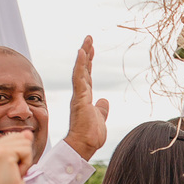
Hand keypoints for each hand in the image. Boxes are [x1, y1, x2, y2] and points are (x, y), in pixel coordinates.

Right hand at [0, 131, 33, 183]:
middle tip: (13, 171)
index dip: (20, 154)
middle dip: (24, 156)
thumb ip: (20, 145)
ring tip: (14, 173)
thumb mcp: (15, 162)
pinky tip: (16, 174)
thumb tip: (28, 132)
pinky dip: (26, 164)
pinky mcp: (3, 154)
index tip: (10, 168)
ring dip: (25, 161)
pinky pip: (27, 151)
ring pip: (25, 144)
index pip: (15, 137)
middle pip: (21, 138)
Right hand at [65, 36, 109, 160]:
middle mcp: (80, 94)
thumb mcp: (100, 118)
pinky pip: (79, 78)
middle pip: (83, 69)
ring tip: (87, 41)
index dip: (89, 63)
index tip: (91, 50)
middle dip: (86, 53)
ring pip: (81, 70)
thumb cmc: (90, 135)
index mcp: (85, 97)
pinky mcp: (80, 98)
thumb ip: (101, 108)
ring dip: (84, 55)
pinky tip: (82, 52)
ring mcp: (79, 95)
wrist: (84, 145)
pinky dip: (80, 65)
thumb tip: (104, 100)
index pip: (87, 76)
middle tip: (89, 38)